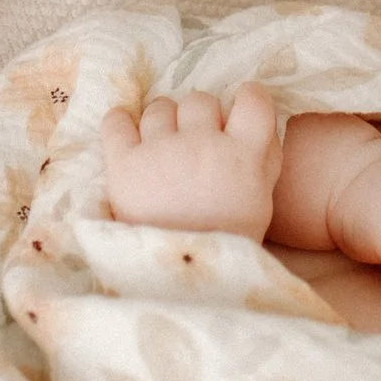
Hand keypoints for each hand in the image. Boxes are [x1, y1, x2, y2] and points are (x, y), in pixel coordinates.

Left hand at [100, 84, 282, 237]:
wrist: (181, 281)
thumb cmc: (227, 242)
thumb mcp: (261, 204)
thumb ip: (264, 161)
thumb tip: (262, 127)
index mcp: (243, 155)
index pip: (253, 99)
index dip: (247, 100)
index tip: (239, 112)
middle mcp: (202, 143)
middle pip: (200, 100)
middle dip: (199, 118)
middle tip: (196, 142)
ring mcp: (160, 151)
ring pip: (160, 107)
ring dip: (164, 121)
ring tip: (163, 146)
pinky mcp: (123, 163)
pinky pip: (116, 122)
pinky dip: (120, 122)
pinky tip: (127, 132)